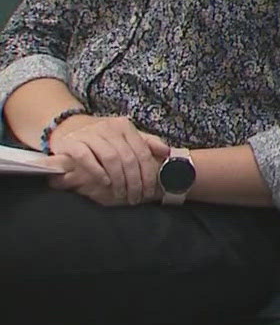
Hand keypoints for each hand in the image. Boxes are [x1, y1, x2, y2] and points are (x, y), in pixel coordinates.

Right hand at [46, 114, 169, 205]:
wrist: (69, 127)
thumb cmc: (102, 137)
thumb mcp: (125, 137)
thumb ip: (146, 143)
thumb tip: (167, 152)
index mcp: (125, 126)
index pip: (142, 152)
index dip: (147, 174)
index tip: (149, 191)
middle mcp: (109, 128)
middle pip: (128, 158)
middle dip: (134, 181)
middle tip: (135, 197)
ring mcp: (90, 134)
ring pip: (111, 158)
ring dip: (119, 180)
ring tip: (121, 194)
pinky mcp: (72, 143)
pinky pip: (86, 158)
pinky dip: (98, 172)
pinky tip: (105, 183)